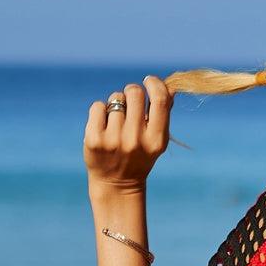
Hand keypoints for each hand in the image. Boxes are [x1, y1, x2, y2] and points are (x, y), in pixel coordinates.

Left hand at [84, 76, 172, 195]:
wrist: (117, 184)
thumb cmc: (140, 156)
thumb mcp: (156, 140)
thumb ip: (164, 114)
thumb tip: (171, 87)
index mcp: (156, 140)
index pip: (160, 100)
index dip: (154, 84)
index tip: (149, 81)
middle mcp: (135, 140)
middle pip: (135, 93)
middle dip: (132, 92)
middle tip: (131, 104)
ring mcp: (114, 140)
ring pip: (115, 98)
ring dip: (116, 105)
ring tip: (117, 122)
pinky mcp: (94, 139)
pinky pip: (98, 106)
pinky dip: (101, 111)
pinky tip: (104, 126)